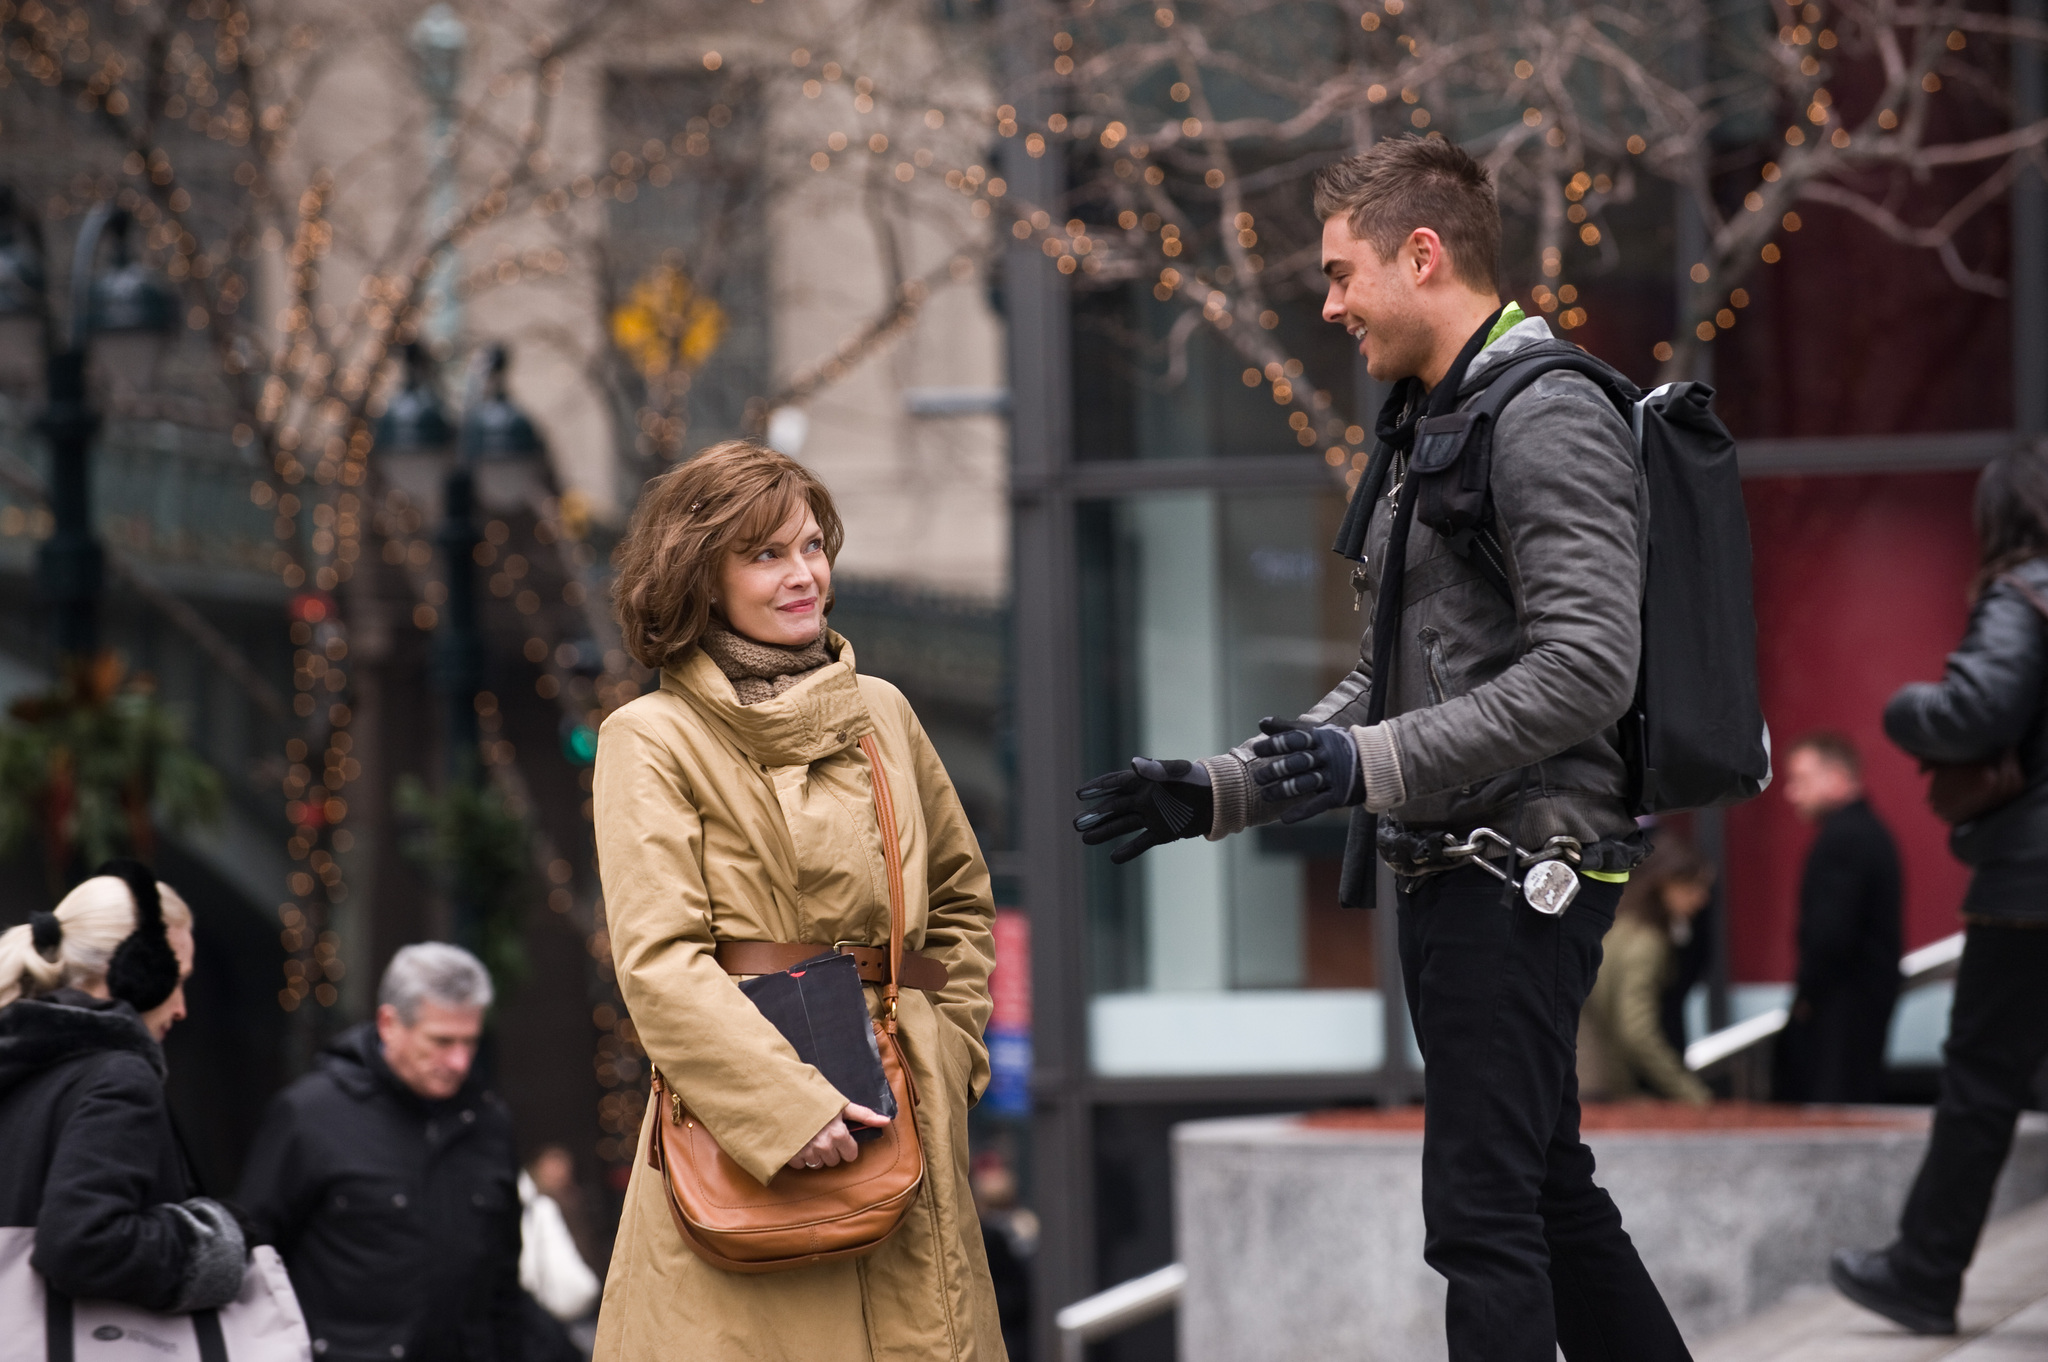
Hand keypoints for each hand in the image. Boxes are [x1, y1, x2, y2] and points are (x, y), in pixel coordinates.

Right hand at [787, 1102, 889, 1171]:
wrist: (783, 1096)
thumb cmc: (814, 1098)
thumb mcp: (841, 1104)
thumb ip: (864, 1115)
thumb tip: (886, 1121)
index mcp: (838, 1134)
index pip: (850, 1155)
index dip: (847, 1146)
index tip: (840, 1137)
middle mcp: (824, 1146)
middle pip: (834, 1161)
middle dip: (831, 1150)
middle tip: (823, 1135)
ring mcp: (807, 1152)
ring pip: (818, 1164)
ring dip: (816, 1154)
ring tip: (810, 1138)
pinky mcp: (791, 1155)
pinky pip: (801, 1165)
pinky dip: (800, 1156)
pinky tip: (799, 1142)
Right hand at [1074, 758, 1212, 863]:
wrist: (1220, 798)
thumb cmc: (1198, 779)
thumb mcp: (1178, 771)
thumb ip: (1156, 769)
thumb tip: (1133, 763)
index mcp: (1145, 781)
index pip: (1116, 783)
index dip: (1098, 787)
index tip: (1080, 793)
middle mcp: (1144, 799)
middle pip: (1114, 807)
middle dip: (1095, 815)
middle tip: (1076, 824)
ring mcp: (1152, 816)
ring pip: (1123, 825)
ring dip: (1105, 832)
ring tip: (1085, 839)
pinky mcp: (1163, 832)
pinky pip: (1142, 842)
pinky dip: (1129, 850)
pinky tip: (1113, 858)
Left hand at [1249, 718, 1362, 822]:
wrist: (1373, 762)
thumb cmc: (1336, 745)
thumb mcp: (1316, 732)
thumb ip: (1288, 728)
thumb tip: (1261, 722)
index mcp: (1319, 738)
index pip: (1294, 740)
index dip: (1275, 744)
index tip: (1257, 749)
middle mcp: (1326, 756)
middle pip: (1297, 762)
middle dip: (1276, 770)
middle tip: (1258, 777)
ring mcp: (1333, 776)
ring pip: (1305, 784)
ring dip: (1283, 790)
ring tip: (1266, 795)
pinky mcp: (1338, 794)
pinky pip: (1317, 805)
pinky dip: (1301, 812)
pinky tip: (1284, 819)